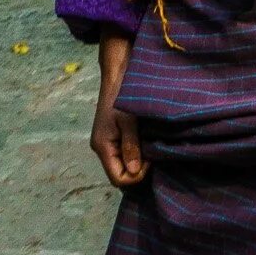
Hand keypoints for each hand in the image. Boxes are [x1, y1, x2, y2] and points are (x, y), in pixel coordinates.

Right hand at [90, 29, 146, 186]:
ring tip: (150, 146)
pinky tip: (146, 142)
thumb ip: (130, 147)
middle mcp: (103, 148)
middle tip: (152, 154)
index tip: (149, 159)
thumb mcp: (128, 121)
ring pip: (123, 165)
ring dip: (138, 161)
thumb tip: (135, 171)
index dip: (137, 175)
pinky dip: (137, 153)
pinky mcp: (114, 137)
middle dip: (138, 170)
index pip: (119, 179)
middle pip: (120, 175)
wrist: (117, 75)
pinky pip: (125, 154)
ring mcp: (108, 143)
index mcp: (103, 147)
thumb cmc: (121, 96)